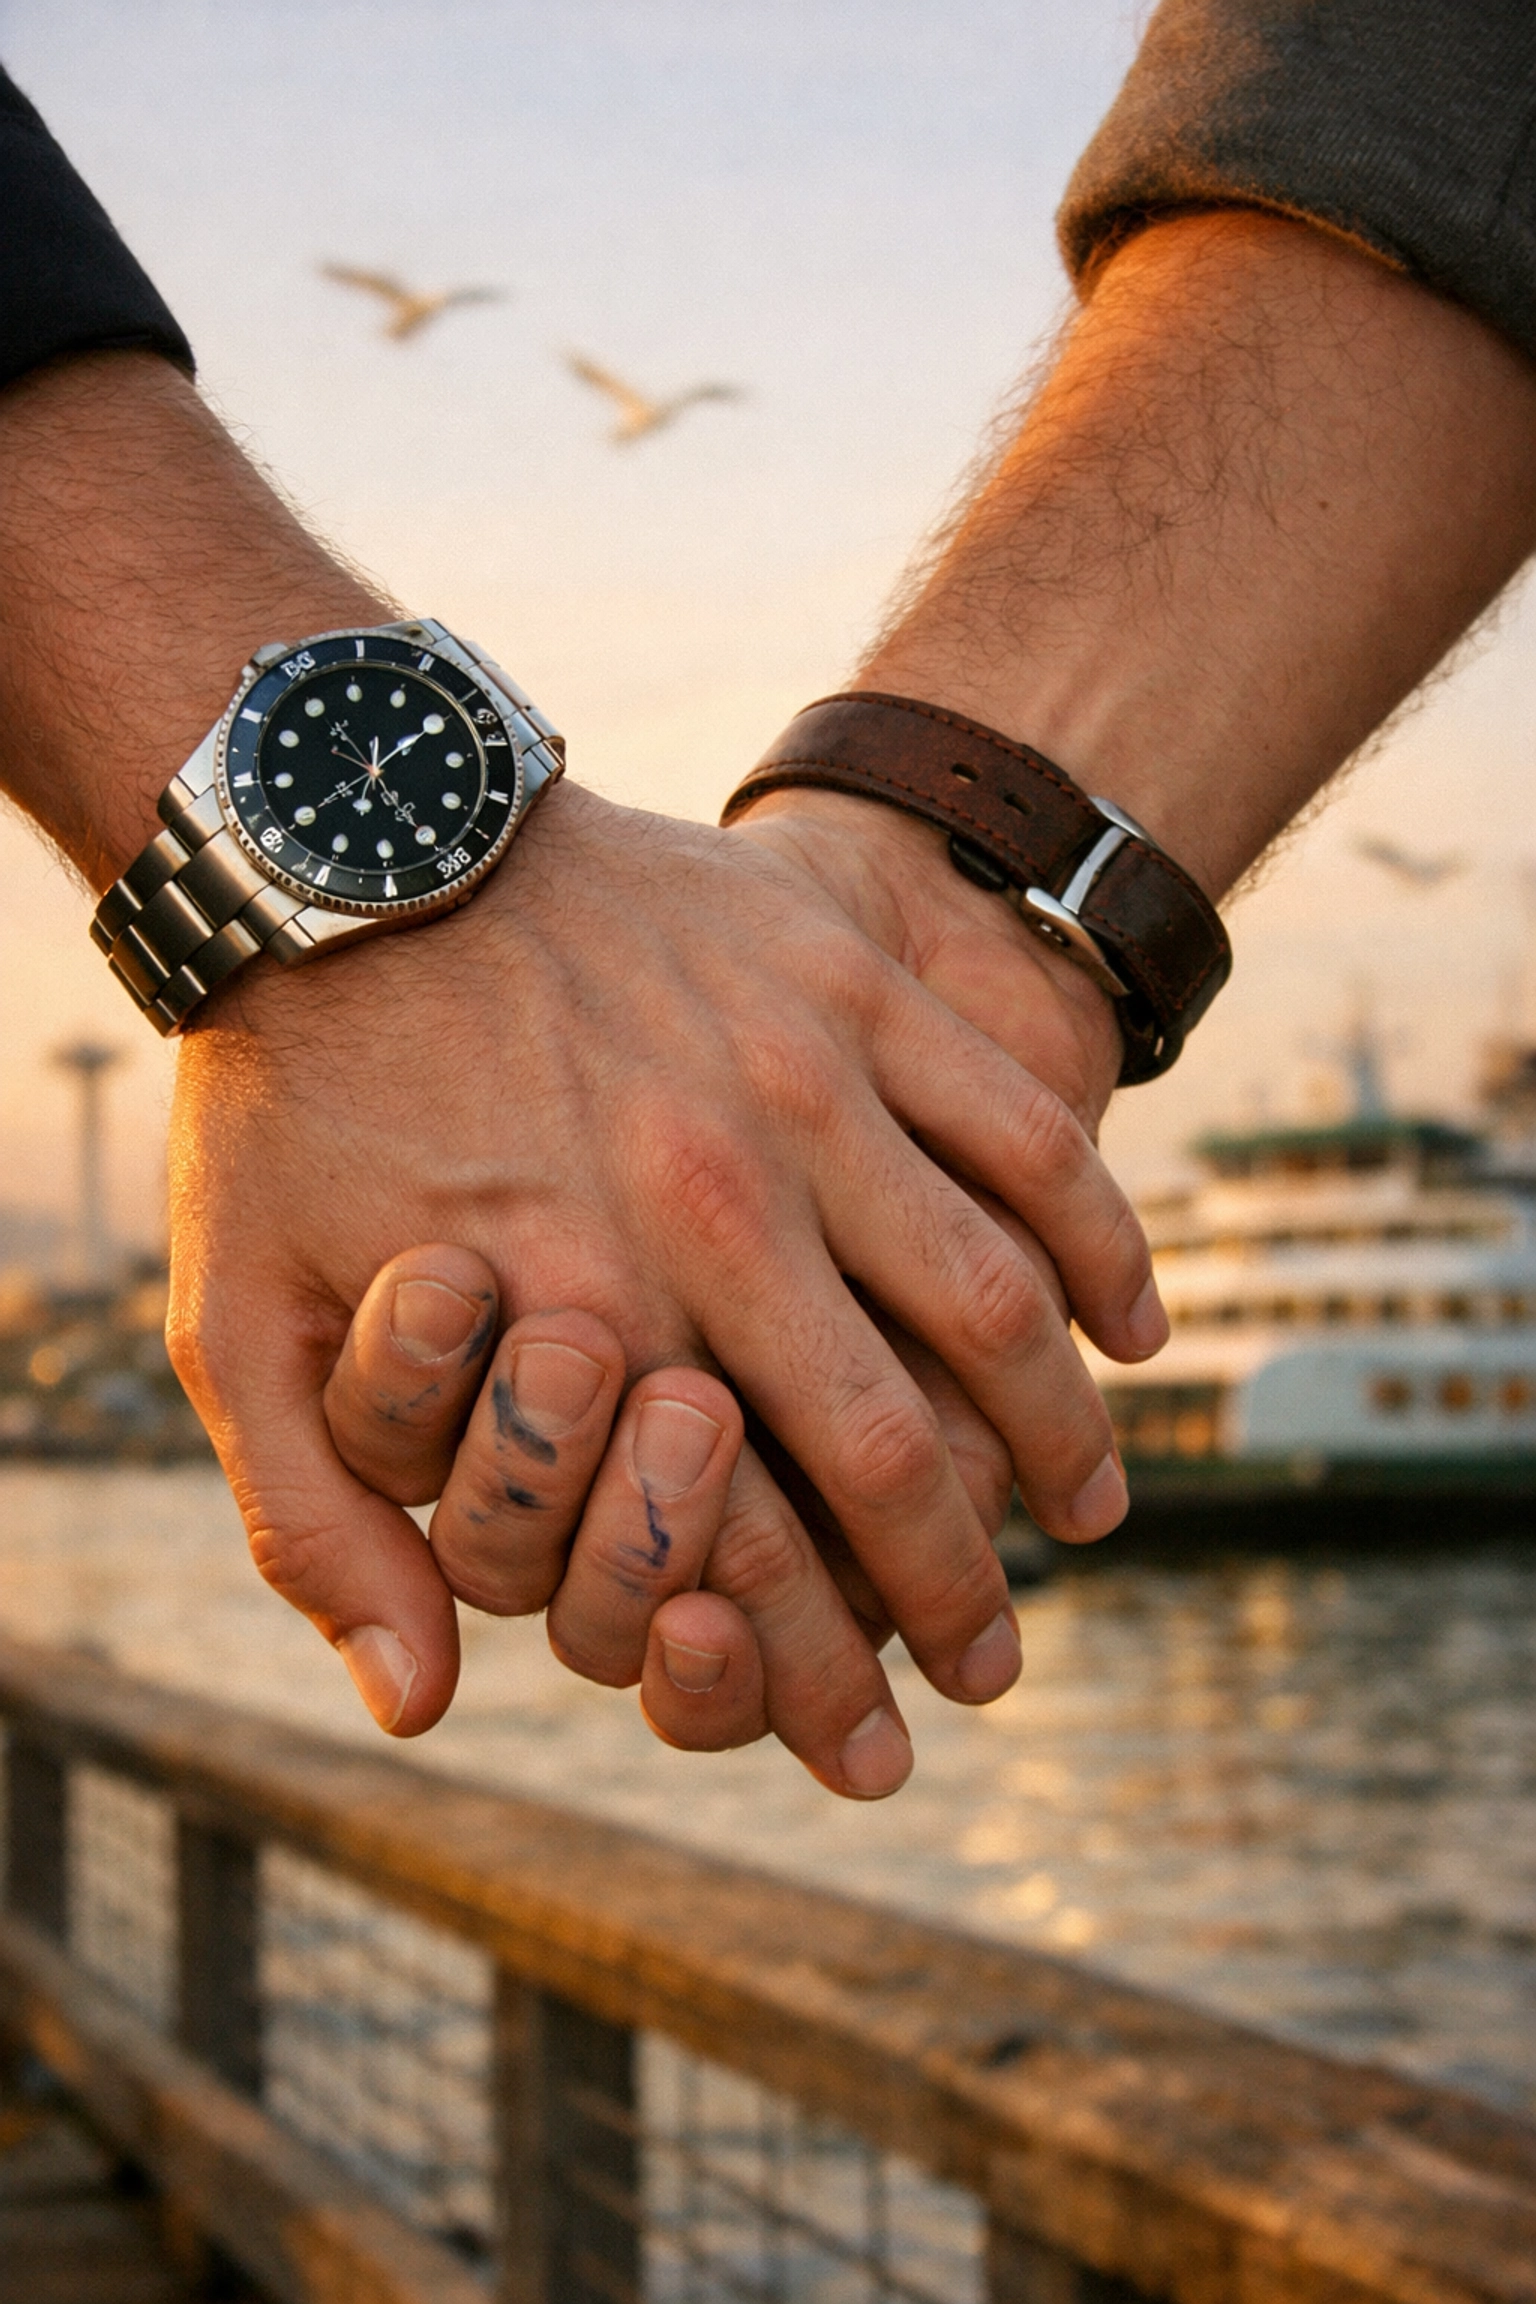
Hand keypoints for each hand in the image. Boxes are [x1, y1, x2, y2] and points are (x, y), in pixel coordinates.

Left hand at [167, 779, 1159, 1762]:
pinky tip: (1135, 1318)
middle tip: (997, 1665)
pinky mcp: (852, 984)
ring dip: (1061, 1431)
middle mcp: (724, 1211)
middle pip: (900, 1446)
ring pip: (993, 1299)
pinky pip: (1021, 1129)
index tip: (881, 1750)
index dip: (823, 1675)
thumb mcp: (236, 1313)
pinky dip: (1099, 1237)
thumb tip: (415, 1702)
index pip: (748, 1541)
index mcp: (595, 1308)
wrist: (356, 831)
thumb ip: (317, 1519)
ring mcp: (807, 1085)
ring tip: (1095, 1513)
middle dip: (964, 1588)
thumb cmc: (294, 1080)